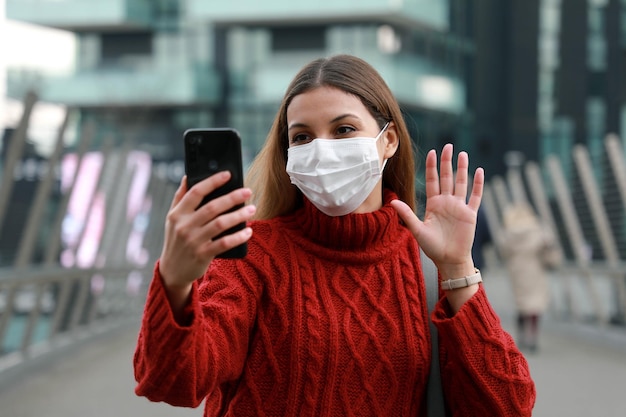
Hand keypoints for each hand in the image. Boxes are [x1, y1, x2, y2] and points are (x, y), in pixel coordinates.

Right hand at [159, 171, 255, 291]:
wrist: (172, 270)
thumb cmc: (176, 239)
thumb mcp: (172, 219)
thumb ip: (180, 197)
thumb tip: (187, 176)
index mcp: (177, 214)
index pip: (196, 192)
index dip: (213, 181)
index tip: (228, 174)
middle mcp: (184, 226)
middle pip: (212, 207)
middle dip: (232, 197)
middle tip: (248, 191)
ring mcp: (193, 241)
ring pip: (221, 224)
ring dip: (239, 215)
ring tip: (252, 209)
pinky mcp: (203, 255)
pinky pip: (224, 243)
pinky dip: (238, 236)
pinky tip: (248, 231)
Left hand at [391, 143, 482, 279]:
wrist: (449, 260)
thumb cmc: (432, 247)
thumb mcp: (417, 230)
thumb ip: (407, 214)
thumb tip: (393, 201)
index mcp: (433, 204)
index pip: (432, 180)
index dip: (432, 167)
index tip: (433, 152)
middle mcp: (446, 202)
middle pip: (447, 177)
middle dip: (447, 162)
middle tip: (448, 146)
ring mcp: (459, 207)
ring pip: (462, 183)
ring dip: (462, 169)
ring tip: (463, 154)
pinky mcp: (470, 214)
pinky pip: (475, 197)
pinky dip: (478, 185)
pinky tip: (479, 172)